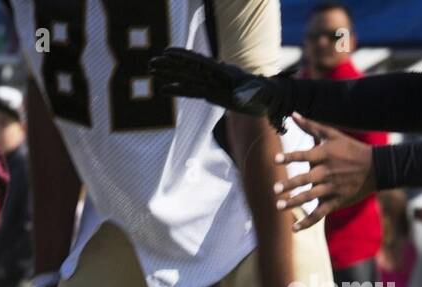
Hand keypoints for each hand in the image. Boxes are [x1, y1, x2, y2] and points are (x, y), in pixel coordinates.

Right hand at [150, 47, 288, 128]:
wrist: (270, 99)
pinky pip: (190, 91)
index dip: (183, 58)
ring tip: (152, 70)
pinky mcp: (211, 94)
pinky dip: (177, 90)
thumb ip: (248, 93)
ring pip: (186, 78)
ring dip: (169, 74)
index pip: (200, 63)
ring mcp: (211, 84)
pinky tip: (164, 90)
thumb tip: (239, 95)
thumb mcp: (258, 93)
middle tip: (151, 63)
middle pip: (188, 69)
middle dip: (170, 66)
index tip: (167, 53)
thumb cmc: (266, 95)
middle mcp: (215, 75)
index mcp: (223, 72)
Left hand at [274, 114, 376, 232]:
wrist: (377, 167)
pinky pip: (320, 213)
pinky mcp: (336, 201)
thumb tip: (293, 114)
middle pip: (306, 179)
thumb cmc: (351, 149)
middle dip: (290, 185)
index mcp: (325, 155)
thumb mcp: (333, 135)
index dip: (290, 157)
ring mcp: (332, 188)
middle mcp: (327, 172)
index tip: (276, 159)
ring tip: (279, 206)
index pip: (305, 155)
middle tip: (275, 189)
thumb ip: (311, 126)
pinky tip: (294, 228)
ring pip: (311, 196)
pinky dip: (308, 222)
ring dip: (295, 202)